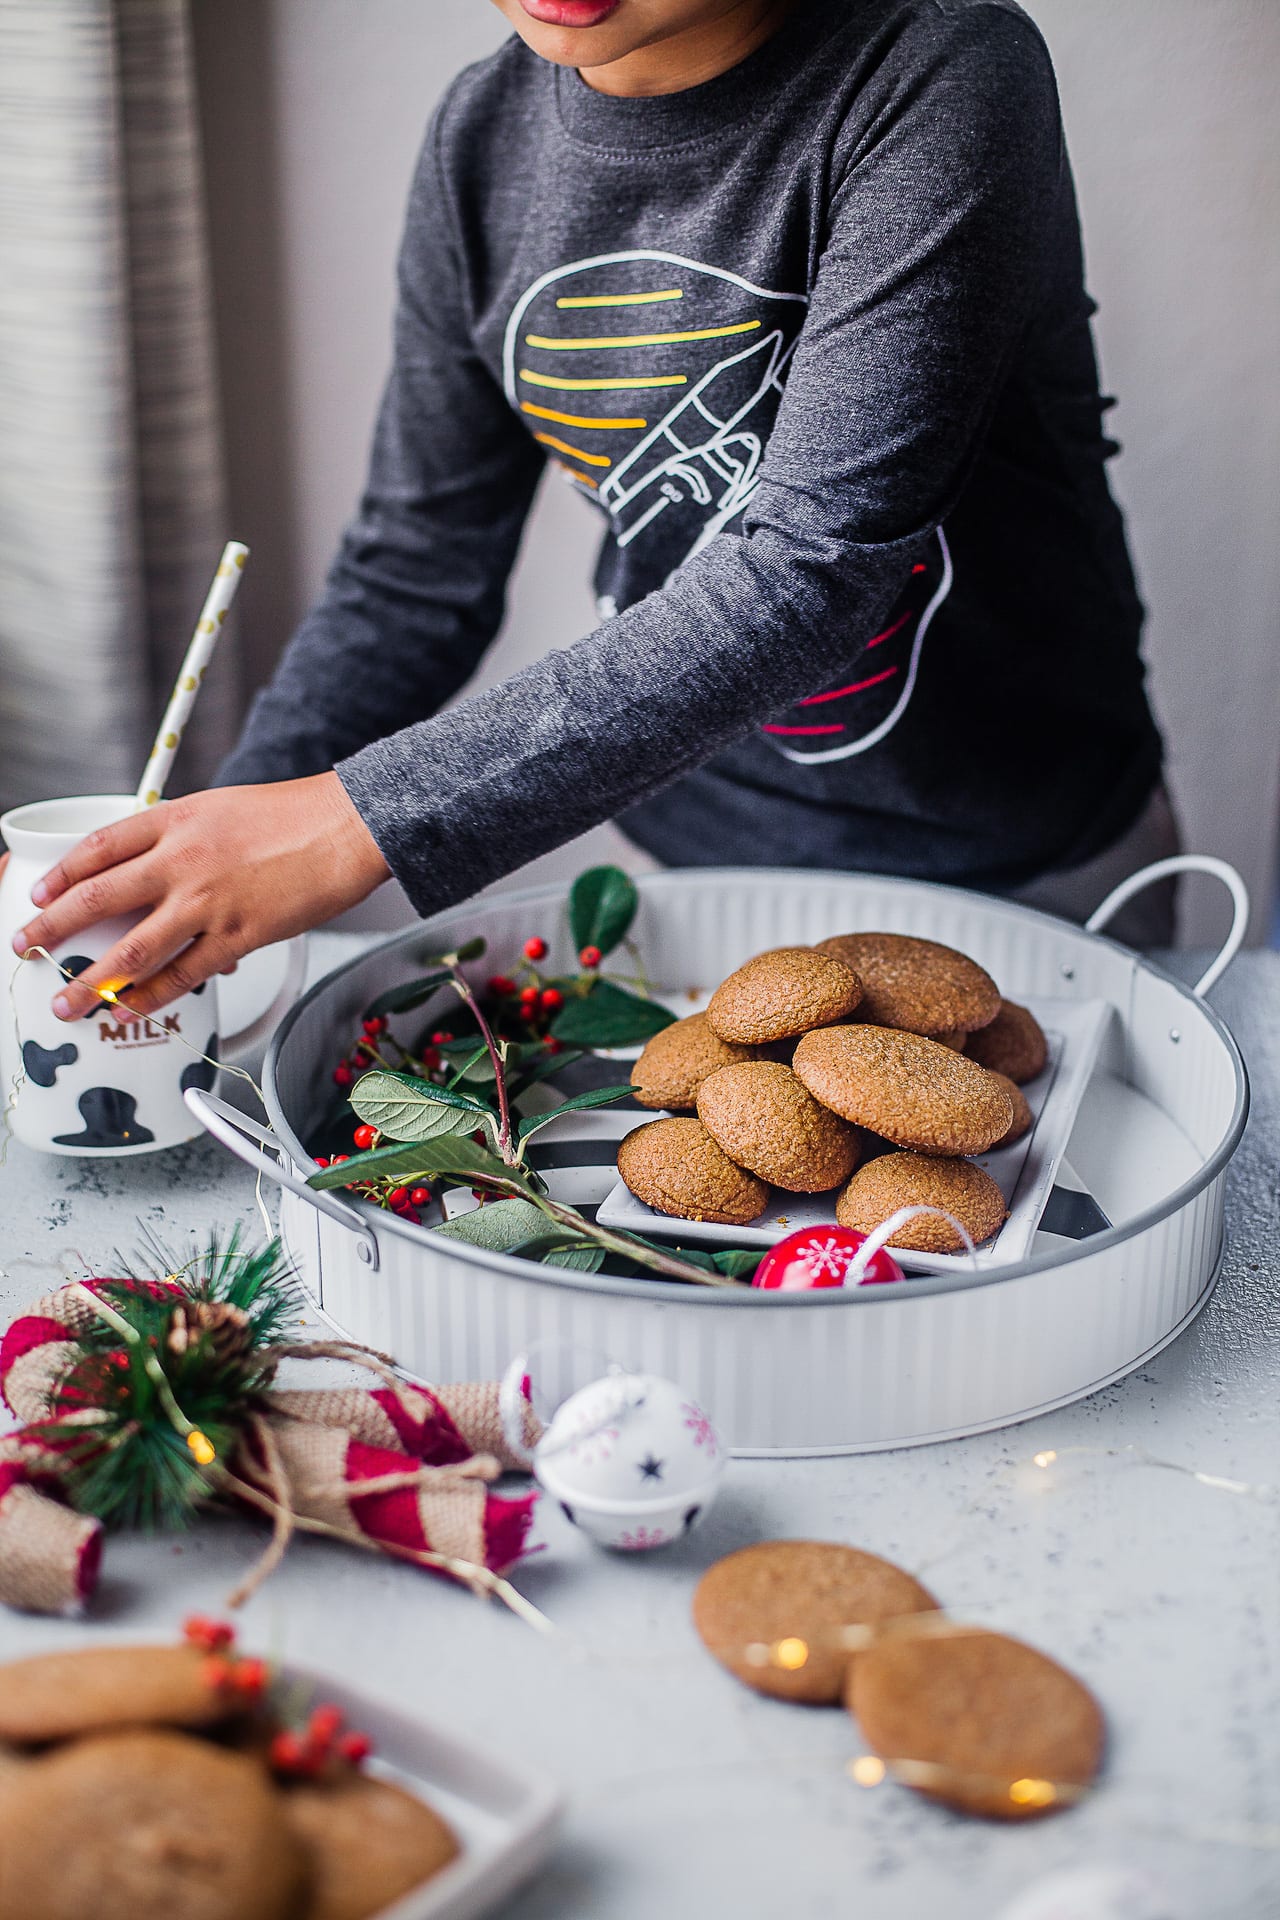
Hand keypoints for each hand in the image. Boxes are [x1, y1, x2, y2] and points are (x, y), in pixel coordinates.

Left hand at [12, 773, 390, 1020]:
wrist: (348, 828)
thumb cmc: (297, 816)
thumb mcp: (222, 807)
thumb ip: (184, 838)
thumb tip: (158, 876)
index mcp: (176, 820)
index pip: (98, 847)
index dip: (62, 874)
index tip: (40, 894)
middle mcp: (182, 860)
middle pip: (97, 898)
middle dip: (52, 928)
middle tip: (27, 946)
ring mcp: (208, 901)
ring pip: (131, 950)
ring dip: (91, 982)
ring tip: (68, 1002)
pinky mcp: (238, 936)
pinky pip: (182, 975)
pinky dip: (150, 997)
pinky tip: (130, 1009)